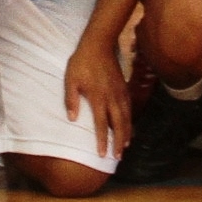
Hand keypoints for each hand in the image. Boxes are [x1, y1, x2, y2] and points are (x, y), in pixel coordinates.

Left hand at [64, 39, 131, 156]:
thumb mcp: (71, 79)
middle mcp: (112, 98)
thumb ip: (71, 99)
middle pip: (118, 125)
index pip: (100, 124)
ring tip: (125, 147)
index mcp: (98, 97)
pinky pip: (129, 108)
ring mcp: (120, 93)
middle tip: (117, 157)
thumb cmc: (82, 62)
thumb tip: (72, 119)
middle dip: (118, 142)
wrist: (99, 44)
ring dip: (126, 133)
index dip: (102, 140)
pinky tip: (129, 127)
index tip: (102, 154)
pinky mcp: (124, 87)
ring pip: (126, 117)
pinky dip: (130, 120)